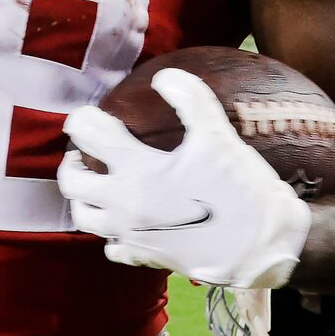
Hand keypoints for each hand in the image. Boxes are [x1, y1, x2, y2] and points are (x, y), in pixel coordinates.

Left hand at [58, 70, 311, 290]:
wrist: (262, 246)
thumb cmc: (241, 190)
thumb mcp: (218, 136)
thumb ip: (191, 99)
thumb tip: (164, 76)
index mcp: (137, 170)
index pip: (89, 135)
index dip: (83, 119)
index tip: (90, 115)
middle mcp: (124, 205)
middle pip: (73, 182)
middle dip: (73, 161)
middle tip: (86, 151)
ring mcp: (130, 235)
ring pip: (83, 218)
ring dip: (84, 198)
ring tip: (100, 184)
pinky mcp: (144, 259)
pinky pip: (112, 248)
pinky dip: (111, 233)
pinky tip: (127, 222)